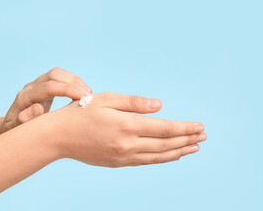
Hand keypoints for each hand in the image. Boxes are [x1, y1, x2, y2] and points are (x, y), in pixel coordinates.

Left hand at [1, 68, 91, 131]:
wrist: (10, 127)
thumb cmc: (14, 131)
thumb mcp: (16, 130)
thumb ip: (24, 120)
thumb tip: (38, 108)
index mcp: (24, 98)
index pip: (48, 87)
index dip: (67, 90)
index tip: (83, 97)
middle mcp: (30, 88)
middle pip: (53, 75)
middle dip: (73, 82)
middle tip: (88, 95)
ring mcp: (37, 85)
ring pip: (58, 74)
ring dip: (75, 80)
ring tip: (88, 93)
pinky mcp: (44, 87)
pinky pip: (60, 78)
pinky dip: (73, 83)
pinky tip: (82, 93)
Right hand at [46, 92, 205, 167]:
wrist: (58, 137)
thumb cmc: (81, 112)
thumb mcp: (106, 99)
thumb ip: (134, 103)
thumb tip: (160, 106)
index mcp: (126, 126)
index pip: (164, 128)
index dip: (184, 128)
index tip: (200, 126)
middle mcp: (127, 144)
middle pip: (165, 144)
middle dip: (186, 139)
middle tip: (204, 136)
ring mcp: (123, 156)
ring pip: (158, 156)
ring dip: (178, 151)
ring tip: (194, 147)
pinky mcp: (118, 163)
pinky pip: (146, 162)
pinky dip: (162, 159)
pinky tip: (171, 155)